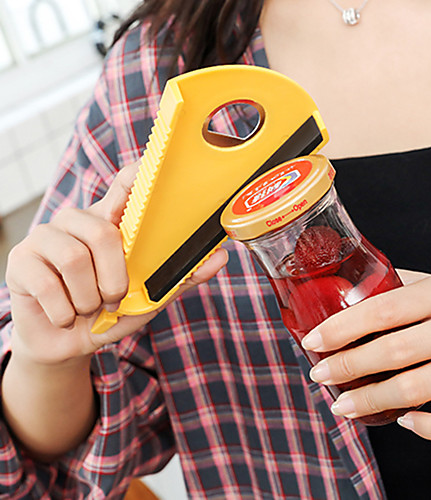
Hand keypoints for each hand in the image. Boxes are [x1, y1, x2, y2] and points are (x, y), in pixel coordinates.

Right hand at [6, 163, 227, 365]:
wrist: (68, 341)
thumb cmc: (110, 311)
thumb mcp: (149, 296)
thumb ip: (181, 276)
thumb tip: (221, 258)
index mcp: (110, 223)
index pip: (123, 185)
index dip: (135, 175)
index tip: (148, 171)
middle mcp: (77, 221)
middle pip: (102, 232)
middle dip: (115, 280)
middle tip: (114, 298)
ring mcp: (45, 236)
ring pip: (75, 259)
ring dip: (89, 299)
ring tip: (88, 306)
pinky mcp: (20, 260)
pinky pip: (48, 285)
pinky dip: (65, 312)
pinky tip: (65, 314)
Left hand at [300, 270, 430, 440]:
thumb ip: (396, 287)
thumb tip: (341, 293)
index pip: (384, 309)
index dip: (342, 327)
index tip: (313, 341)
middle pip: (394, 351)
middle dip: (347, 366)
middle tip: (319, 374)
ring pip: (416, 389)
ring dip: (370, 400)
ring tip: (340, 404)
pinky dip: (427, 428)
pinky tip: (402, 420)